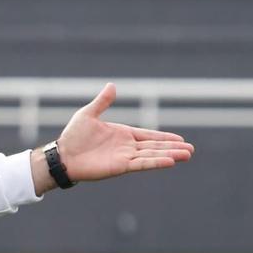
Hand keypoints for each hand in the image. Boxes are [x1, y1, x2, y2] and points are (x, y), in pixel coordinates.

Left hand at [53, 84, 193, 183]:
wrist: (62, 155)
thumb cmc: (73, 136)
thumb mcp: (88, 114)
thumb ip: (103, 102)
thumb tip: (111, 86)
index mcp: (122, 134)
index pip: (149, 136)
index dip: (164, 138)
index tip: (180, 140)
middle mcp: (126, 147)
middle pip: (155, 147)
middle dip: (173, 148)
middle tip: (191, 150)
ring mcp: (124, 157)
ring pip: (152, 156)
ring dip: (169, 155)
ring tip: (187, 156)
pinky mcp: (119, 167)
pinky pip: (141, 164)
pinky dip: (155, 162)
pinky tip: (169, 162)